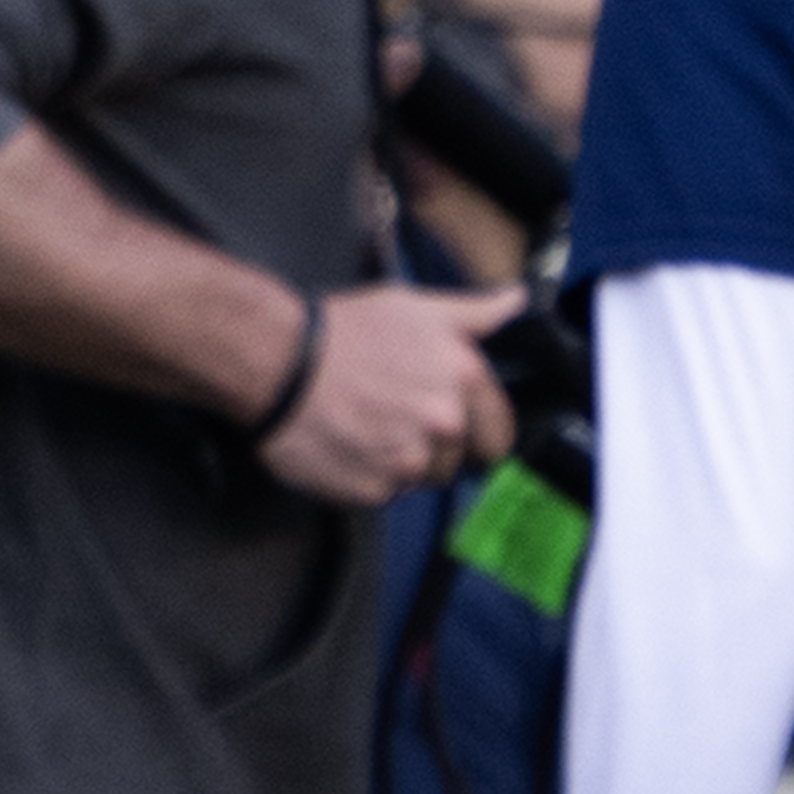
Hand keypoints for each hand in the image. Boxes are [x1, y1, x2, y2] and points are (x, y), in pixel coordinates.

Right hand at [257, 282, 521, 506]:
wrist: (278, 363)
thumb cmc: (346, 330)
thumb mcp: (416, 307)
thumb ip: (474, 313)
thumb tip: (516, 301)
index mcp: (464, 378)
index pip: (499, 433)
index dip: (478, 431)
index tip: (455, 425)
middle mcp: (444, 424)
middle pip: (461, 460)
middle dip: (440, 448)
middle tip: (400, 420)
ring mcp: (408, 461)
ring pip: (422, 478)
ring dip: (402, 463)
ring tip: (369, 427)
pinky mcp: (372, 490)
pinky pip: (384, 492)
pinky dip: (369, 476)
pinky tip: (349, 444)